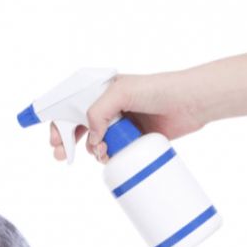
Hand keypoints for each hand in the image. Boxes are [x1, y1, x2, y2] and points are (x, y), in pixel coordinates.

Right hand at [50, 72, 205, 161]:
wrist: (191, 102)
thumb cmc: (159, 89)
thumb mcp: (121, 92)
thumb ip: (98, 111)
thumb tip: (91, 138)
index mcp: (102, 91)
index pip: (72, 106)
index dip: (59, 123)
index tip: (55, 140)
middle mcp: (110, 107)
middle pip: (79, 126)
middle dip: (67, 141)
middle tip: (61, 155)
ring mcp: (122, 124)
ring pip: (96, 142)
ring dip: (91, 150)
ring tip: (100, 153)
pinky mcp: (135, 139)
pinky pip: (114, 151)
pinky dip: (108, 157)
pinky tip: (109, 158)